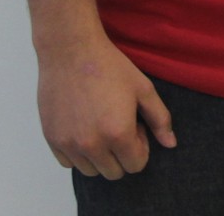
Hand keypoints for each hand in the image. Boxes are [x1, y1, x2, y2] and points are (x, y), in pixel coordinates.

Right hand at [36, 36, 176, 178]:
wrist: (71, 51)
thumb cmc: (110, 67)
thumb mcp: (143, 89)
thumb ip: (160, 119)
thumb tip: (170, 144)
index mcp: (118, 133)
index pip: (136, 165)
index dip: (140, 147)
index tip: (135, 126)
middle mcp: (92, 145)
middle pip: (114, 172)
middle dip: (122, 154)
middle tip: (119, 125)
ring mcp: (69, 144)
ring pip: (91, 170)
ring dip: (100, 156)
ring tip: (101, 126)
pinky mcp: (52, 139)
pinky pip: (69, 163)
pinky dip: (78, 153)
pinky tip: (84, 128)